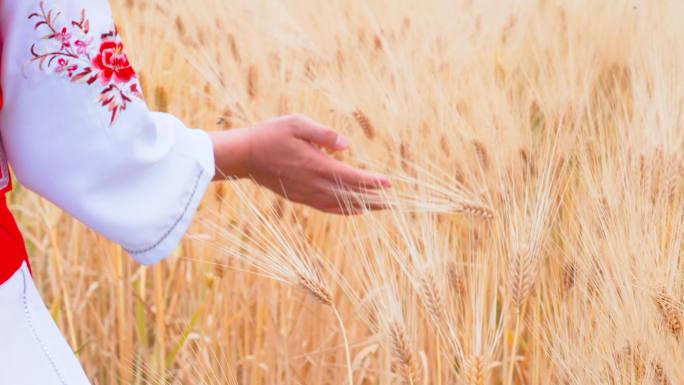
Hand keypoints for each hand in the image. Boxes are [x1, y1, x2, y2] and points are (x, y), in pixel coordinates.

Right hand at [209, 114, 391, 213]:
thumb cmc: (271, 134)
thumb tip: (346, 145)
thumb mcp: (297, 123)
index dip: (372, 181)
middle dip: (374, 199)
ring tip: (382, 208)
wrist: (245, 156)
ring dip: (363, 206)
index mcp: (316, 165)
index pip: (351, 177)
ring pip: (340, 204)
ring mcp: (306, 193)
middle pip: (350, 195)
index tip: (389, 183)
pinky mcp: (300, 197)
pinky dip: (344, 211)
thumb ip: (323, 134)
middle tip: (395, 204)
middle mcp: (314, 183)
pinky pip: (326, 207)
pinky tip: (356, 211)